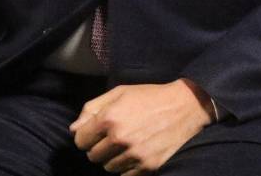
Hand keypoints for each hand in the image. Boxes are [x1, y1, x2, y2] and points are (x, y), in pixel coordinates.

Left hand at [71, 79, 214, 174]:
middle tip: (115, 138)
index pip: (80, 140)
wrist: (186, 106)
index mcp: (110, 117)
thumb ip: (92, 108)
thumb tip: (73, 130)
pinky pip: (125, 175)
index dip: (86, 137)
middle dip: (100, 148)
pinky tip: (137, 153)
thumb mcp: (120, 92)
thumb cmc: (151, 97)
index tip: (96, 134)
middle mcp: (120, 137)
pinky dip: (128, 167)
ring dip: (114, 158)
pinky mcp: (148, 166)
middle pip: (93, 156)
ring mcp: (134, 154)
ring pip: (108, 168)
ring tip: (128, 144)